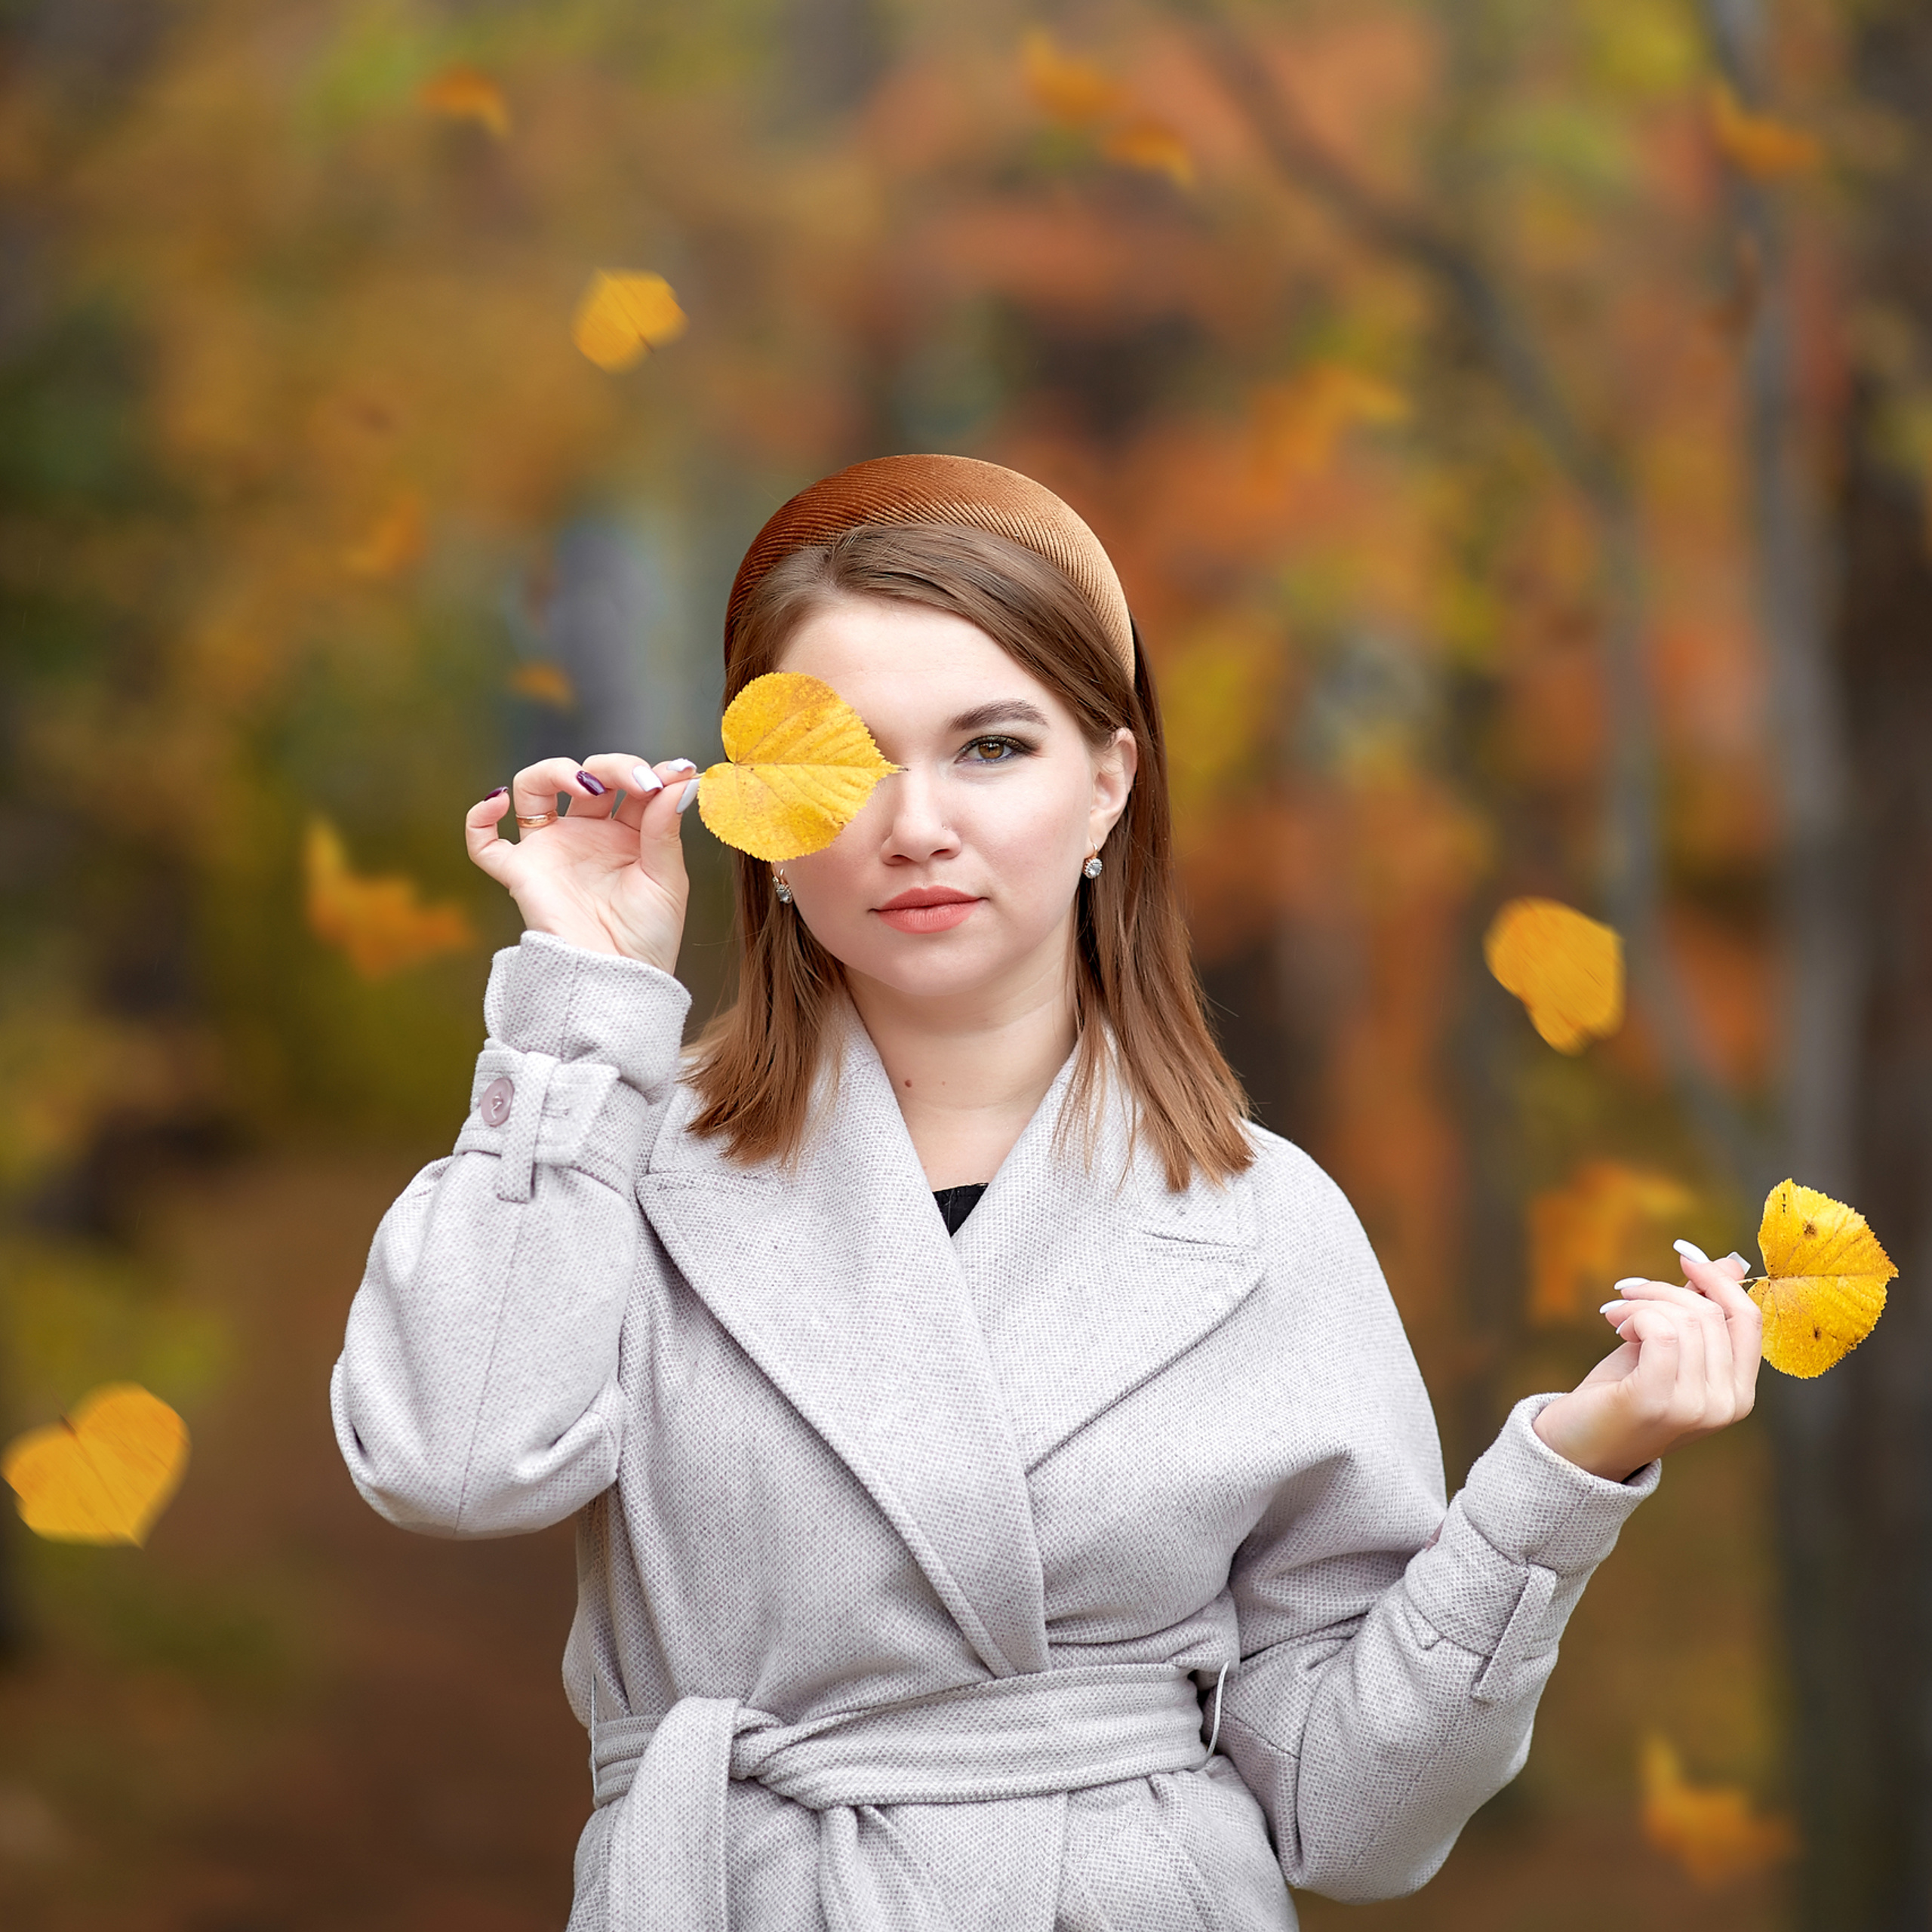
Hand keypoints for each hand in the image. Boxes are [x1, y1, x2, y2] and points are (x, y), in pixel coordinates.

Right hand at [465, 754, 697, 972]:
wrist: (619, 981)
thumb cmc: (649, 937)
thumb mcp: (667, 879)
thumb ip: (666, 827)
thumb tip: (682, 780)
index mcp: (627, 833)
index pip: (631, 783)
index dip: (648, 771)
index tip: (674, 772)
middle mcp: (587, 834)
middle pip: (587, 775)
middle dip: (613, 767)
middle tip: (639, 782)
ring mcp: (552, 850)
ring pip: (534, 789)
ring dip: (553, 770)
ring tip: (584, 782)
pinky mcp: (522, 873)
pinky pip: (484, 843)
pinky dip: (479, 818)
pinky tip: (500, 800)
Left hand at [1533, 1246, 1763, 1482]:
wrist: (1577, 1446)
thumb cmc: (1622, 1393)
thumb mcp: (1667, 1346)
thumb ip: (1698, 1311)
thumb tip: (1729, 1263)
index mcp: (1739, 1394)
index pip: (1749, 1320)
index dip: (1719, 1280)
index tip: (1684, 1255)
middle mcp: (1727, 1405)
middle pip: (1712, 1313)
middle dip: (1664, 1289)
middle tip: (1626, 1293)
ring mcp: (1696, 1407)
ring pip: (1686, 1319)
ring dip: (1642, 1302)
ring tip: (1617, 1314)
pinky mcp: (1658, 1401)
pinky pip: (1661, 1331)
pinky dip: (1636, 1315)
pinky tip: (1616, 1325)